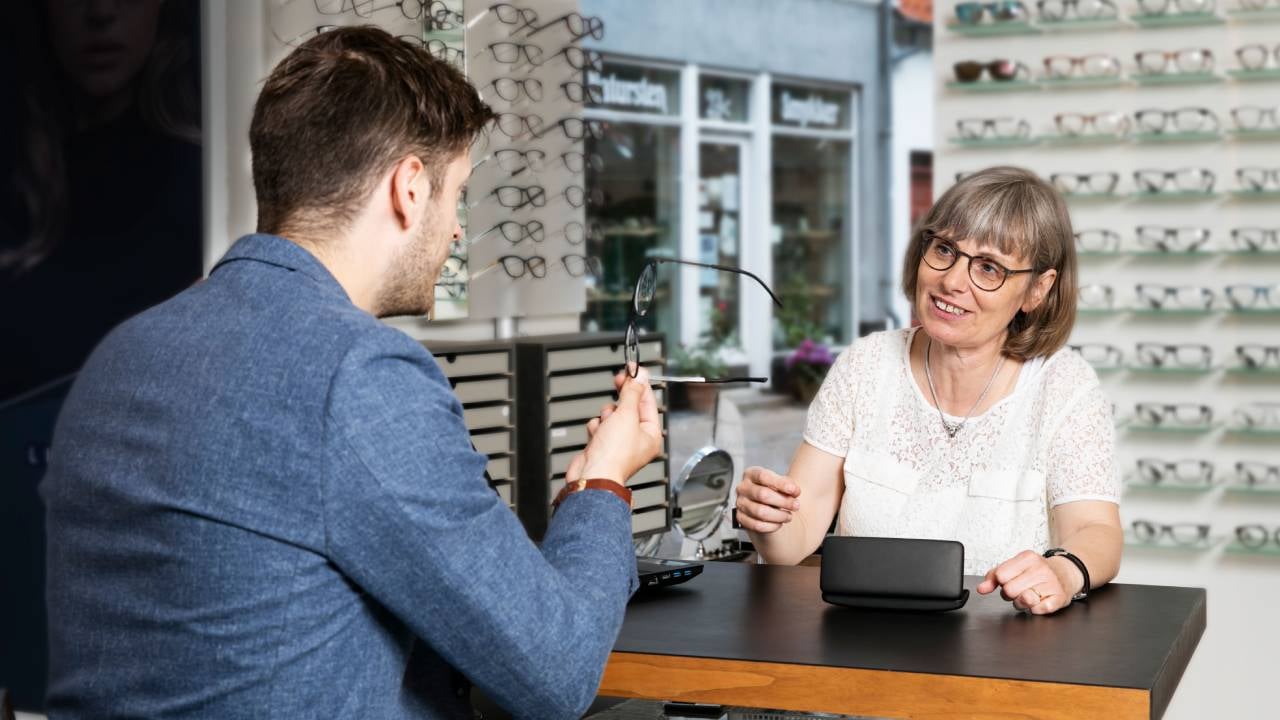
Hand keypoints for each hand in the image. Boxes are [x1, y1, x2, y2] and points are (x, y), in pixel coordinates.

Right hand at [564, 366, 662, 485]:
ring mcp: (619, 444)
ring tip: (606, 423)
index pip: (648, 402)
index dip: (640, 384)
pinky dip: (597, 427)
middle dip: (622, 399)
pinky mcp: (603, 446)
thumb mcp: (626, 415)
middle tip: (620, 379)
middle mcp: (637, 440)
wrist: (592, 474)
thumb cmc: (614, 455)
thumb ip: (632, 392)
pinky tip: (597, 434)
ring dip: (607, 415)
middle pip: (630, 408)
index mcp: (651, 434)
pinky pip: (601, 426)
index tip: (634, 369)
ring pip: (613, 416)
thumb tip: (640, 376)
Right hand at [734, 466, 800, 533]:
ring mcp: (740, 503)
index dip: (781, 484)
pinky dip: (771, 526)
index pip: (763, 476)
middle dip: (783, 501)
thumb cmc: (772, 490)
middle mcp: (743, 487)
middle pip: (762, 494)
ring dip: (779, 516)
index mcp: (751, 474)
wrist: (762, 504)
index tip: (795, 491)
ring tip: (789, 516)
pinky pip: (757, 525)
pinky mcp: (741, 518)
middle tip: (796, 505)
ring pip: (760, 512)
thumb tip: (794, 491)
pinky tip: (779, 523)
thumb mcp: (780, 483)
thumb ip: (788, 485)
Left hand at [976, 550, 1079, 614]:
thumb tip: (981, 589)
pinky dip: (1035, 609)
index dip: (1002, 583)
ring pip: (1023, 601)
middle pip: (1009, 590)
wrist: (1065, 573)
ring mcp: (1051, 583)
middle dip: (1011, 595)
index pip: (1000, 575)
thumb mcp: (1014, 566)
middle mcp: (1040, 569)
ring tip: (1029, 595)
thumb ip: (994, 576)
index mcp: (1027, 558)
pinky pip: (1038, 610)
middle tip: (1020, 590)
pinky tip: (1040, 600)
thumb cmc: (1035, 571)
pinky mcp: (1059, 597)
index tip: (1010, 580)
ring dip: (1022, 603)